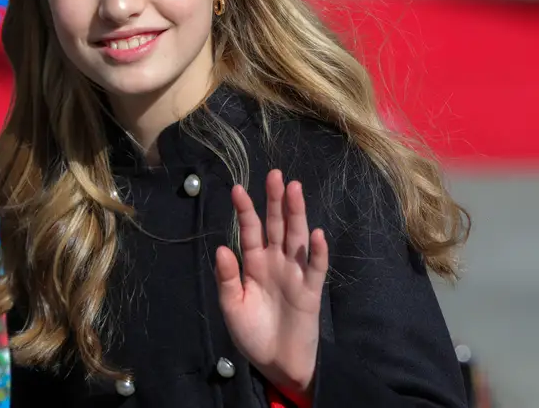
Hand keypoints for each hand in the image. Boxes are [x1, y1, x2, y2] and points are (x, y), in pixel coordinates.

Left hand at [215, 169, 328, 405]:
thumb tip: (222, 248)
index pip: (250, 231)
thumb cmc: (252, 334)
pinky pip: (315, 267)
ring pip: (296, 237)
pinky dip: (316, 252)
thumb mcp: (232, 307)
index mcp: (254, 264)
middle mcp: (275, 262)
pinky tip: (316, 235)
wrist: (277, 363)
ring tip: (294, 190)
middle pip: (277, 226)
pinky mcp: (310, 290)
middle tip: (275, 175)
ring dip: (297, 214)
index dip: (245, 211)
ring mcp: (295, 273)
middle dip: (275, 201)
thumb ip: (227, 279)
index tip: (237, 189)